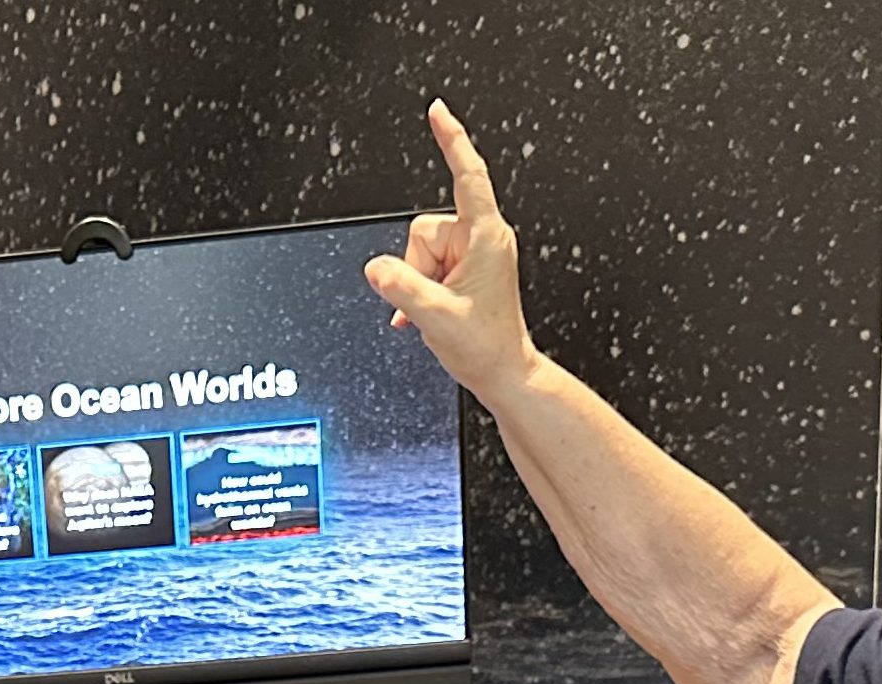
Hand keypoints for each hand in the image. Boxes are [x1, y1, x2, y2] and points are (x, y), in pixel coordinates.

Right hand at [362, 100, 537, 395]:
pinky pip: (427, 265)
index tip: (439, 112)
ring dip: (419, 280)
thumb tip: (376, 267)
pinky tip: (426, 313)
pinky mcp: (467, 268)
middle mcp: (483, 238)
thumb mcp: (435, 316)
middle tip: (434, 301)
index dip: (452, 140)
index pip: (468, 176)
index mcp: (487, 238)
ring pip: (421, 249)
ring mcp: (475, 254)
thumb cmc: (487, 347)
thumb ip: (399, 287)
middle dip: (417, 265)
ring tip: (439, 309)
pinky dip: (420, 288)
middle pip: (424, 229)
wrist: (505, 373)